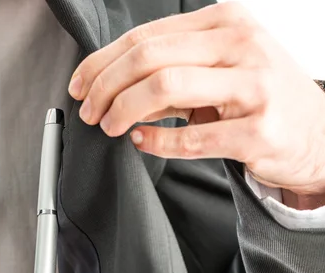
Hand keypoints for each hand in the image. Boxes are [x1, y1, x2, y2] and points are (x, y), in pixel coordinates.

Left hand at [68, 1, 324, 204]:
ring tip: (110, 126)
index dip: (101, 62)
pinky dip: (156, 141)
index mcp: (225, 22)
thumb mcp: (216, 67)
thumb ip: (168, 68)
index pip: (144, 37)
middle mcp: (240, 45)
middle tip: (90, 111)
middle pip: (147, 58)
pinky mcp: (259, 130)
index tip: (80, 85)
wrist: (315, 133)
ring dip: (124, 110)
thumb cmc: (258, 96)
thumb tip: (108, 83)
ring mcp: (254, 85)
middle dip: (105, 87)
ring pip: (164, 88)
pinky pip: (191, 137)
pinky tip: (141, 141)